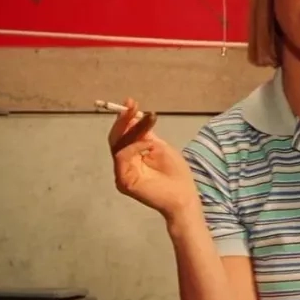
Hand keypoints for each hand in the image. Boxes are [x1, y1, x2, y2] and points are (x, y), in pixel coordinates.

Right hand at [107, 97, 199, 219]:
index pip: (122, 135)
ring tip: (147, 123)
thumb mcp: (160, 147)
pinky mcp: (124, 182)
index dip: (124, 118)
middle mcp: (124, 164)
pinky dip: (134, 147)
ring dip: (132, 132)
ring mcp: (122, 173)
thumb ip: (145, 134)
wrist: (183, 196)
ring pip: (117, 146)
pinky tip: (148, 144)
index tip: (131, 102)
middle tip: (132, 106)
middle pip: (115, 138)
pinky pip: (122, 158)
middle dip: (123, 120)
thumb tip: (133, 116)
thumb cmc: (176, 175)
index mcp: (132, 156)